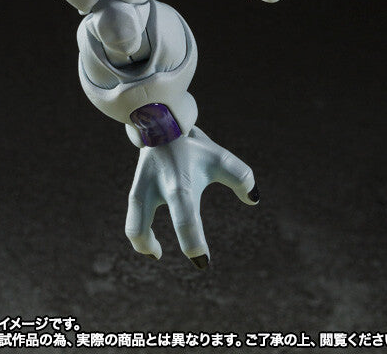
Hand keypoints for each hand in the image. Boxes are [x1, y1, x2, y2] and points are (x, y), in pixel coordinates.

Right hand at [125, 127, 257, 266]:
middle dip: (154, 246)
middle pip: (142, 225)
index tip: (203, 262)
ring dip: (144, 244)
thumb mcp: (220, 158)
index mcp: (179, 186)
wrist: (161, 124)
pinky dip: (140, 237)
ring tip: (158, 253)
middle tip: (189, 262)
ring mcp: (141, 192)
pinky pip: (133, 224)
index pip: (185, 220)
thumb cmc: (193, 147)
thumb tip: (253, 200)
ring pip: (133, 227)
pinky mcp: (135, 194)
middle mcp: (155, 191)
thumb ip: (241, 177)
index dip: (194, 245)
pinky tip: (152, 244)